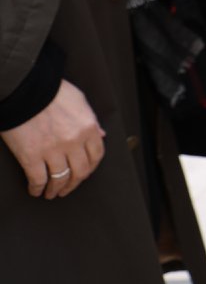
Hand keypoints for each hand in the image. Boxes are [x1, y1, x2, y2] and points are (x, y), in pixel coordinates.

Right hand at [1, 80, 104, 199]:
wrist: (26, 89)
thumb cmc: (52, 92)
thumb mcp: (80, 102)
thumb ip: (91, 120)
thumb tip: (101, 135)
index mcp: (88, 128)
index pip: (96, 156)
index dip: (90, 168)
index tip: (84, 174)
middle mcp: (74, 142)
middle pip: (80, 171)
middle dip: (74, 184)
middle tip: (67, 189)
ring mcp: (53, 151)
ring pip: (60, 178)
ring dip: (56, 189)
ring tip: (51, 193)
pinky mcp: (32, 156)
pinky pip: (38, 179)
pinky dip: (37, 188)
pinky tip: (35, 190)